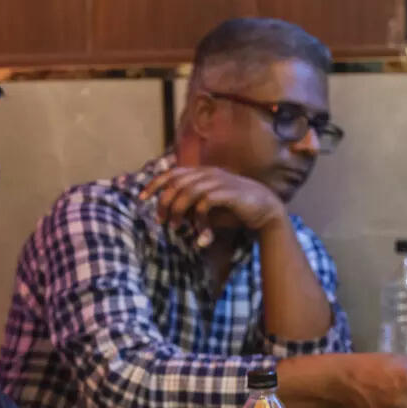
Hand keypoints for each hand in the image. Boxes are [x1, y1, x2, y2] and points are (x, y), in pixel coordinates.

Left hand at [143, 165, 285, 234]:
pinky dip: (199, 219)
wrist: (265, 209)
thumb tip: (171, 216)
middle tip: (162, 221)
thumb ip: (190, 207)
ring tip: (176, 228)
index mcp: (201, 173)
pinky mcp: (229, 192)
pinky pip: (205, 203)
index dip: (154, 184)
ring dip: (178, 212)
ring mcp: (219, 181)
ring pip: (188, 191)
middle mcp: (208, 173)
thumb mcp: (207, 207)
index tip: (141, 199)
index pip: (171, 173)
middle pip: (176, 183)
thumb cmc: (233, 209)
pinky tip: (201, 234)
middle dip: (164, 203)